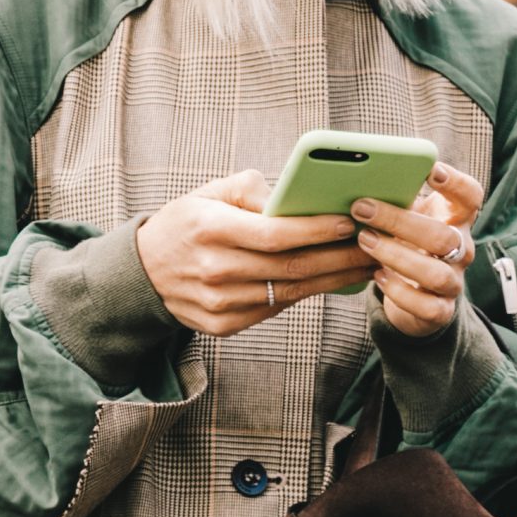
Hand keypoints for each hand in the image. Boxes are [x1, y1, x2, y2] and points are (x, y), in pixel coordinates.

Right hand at [135, 171, 371, 336]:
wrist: (143, 272)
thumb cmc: (187, 224)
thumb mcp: (209, 193)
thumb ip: (252, 190)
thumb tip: (297, 198)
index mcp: (209, 230)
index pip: (274, 234)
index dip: (316, 230)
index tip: (350, 222)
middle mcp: (213, 270)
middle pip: (290, 268)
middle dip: (338, 258)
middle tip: (373, 247)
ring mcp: (218, 304)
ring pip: (288, 293)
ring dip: (332, 281)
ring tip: (362, 265)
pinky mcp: (222, 326)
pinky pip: (273, 309)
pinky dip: (304, 295)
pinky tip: (330, 283)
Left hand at [353, 161, 484, 337]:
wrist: (413, 293)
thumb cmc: (406, 242)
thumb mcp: (406, 216)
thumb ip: (397, 198)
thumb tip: (359, 176)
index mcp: (456, 219)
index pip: (471, 197)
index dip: (456, 183)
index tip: (431, 170)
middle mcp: (461, 250)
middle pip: (444, 237)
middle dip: (400, 222)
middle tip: (362, 208)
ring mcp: (453, 282)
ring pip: (435, 273)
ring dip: (395, 256)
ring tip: (364, 241)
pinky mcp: (440, 310)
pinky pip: (426, 306)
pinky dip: (399, 291)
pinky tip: (377, 275)